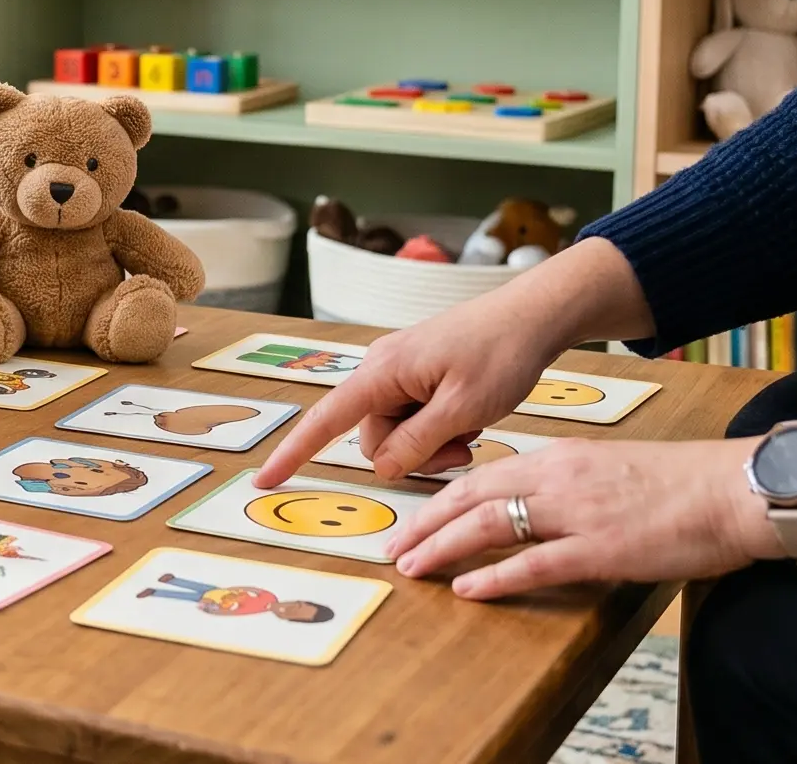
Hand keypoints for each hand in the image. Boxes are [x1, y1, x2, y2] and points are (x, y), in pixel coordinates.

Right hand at [255, 238, 652, 485]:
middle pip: (373, 435)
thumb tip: (382, 465)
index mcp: (383, 372)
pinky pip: (413, 414)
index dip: (293, 453)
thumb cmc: (500, 353)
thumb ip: (416, 443)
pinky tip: (470, 416)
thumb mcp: (462, 409)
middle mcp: (381, 368)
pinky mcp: (419, 372)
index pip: (325, 419)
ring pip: (397, 430)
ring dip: (431, 442)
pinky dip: (438, 426)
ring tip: (472, 429)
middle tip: (462, 450)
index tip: (264, 480)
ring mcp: (400, 369)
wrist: (532, 316)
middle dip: (411, 454)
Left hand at [385, 436, 783, 598]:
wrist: (731, 489)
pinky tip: (466, 588)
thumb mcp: (607, 469)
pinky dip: (493, 576)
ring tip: (412, 567)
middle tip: (394, 546)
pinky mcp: (600, 548)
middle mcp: (558, 478)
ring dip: (442, 547)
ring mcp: (576, 513)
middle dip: (424, 523)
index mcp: (559, 458)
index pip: (482, 477)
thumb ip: (566, 484)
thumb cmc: (680, 484)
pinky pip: (533, 563)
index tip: (414, 519)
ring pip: (489, 525)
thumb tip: (533, 506)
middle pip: (470, 497)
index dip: (441, 500)